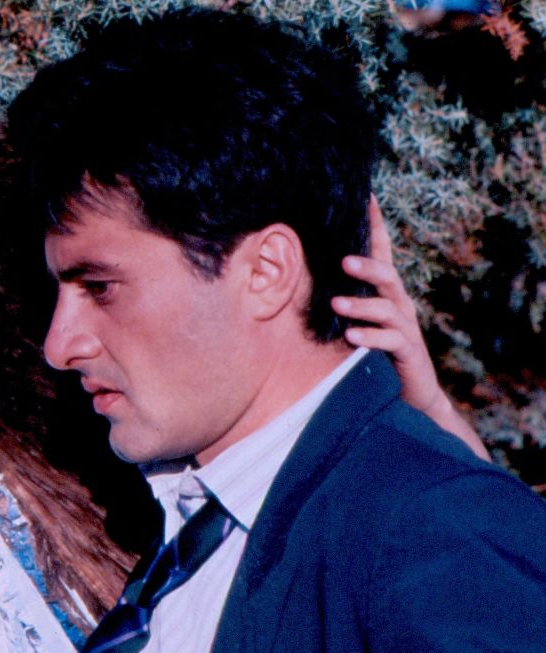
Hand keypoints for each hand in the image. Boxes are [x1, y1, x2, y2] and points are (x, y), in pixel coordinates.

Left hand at [331, 196, 489, 460]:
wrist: (412, 394)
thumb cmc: (376, 352)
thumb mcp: (359, 320)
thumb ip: (341, 298)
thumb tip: (302, 276)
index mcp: (385, 293)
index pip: (382, 252)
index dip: (375, 225)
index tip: (365, 195)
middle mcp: (398, 304)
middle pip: (386, 276)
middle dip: (366, 266)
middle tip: (342, 261)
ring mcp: (405, 328)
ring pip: (387, 309)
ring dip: (361, 306)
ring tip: (337, 304)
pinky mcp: (408, 352)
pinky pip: (391, 341)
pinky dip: (370, 338)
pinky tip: (350, 337)